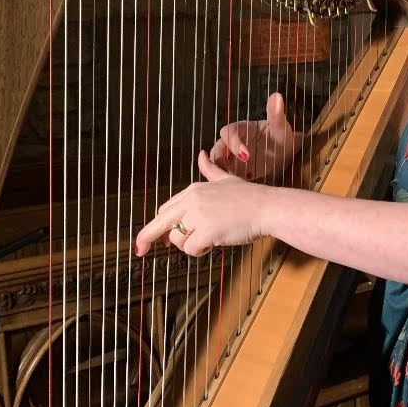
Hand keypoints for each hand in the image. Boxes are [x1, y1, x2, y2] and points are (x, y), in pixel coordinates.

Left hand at [134, 151, 268, 257]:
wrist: (267, 207)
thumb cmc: (250, 197)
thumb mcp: (226, 179)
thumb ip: (210, 169)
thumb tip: (202, 154)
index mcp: (193, 190)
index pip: (165, 209)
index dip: (156, 225)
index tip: (146, 240)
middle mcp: (192, 201)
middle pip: (160, 223)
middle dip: (148, 238)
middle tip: (140, 250)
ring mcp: (198, 216)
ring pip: (177, 240)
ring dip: (189, 245)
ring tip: (209, 240)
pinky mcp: (206, 231)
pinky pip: (191, 249)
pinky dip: (200, 251)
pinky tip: (213, 244)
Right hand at [209, 91, 296, 180]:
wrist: (286, 152)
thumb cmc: (281, 135)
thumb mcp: (281, 126)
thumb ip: (276, 113)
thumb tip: (277, 96)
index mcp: (241, 128)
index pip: (229, 132)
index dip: (234, 143)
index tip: (246, 155)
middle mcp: (233, 142)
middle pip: (217, 148)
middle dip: (220, 159)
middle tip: (229, 170)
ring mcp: (232, 157)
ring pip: (217, 163)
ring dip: (221, 171)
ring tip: (232, 179)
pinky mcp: (236, 170)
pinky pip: (226, 175)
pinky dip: (229, 180)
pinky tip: (242, 184)